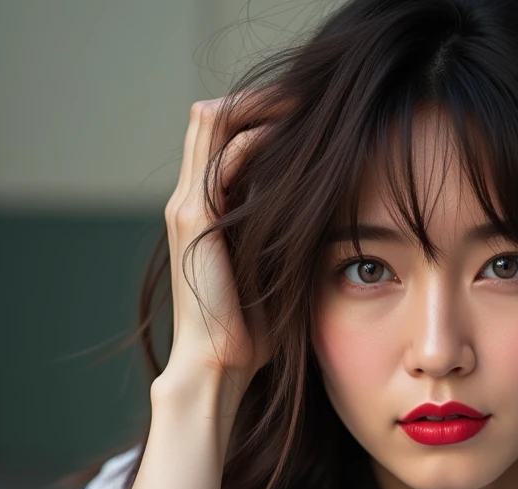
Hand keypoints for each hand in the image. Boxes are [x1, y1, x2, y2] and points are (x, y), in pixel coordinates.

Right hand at [161, 89, 287, 392]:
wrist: (219, 366)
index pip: (225, 137)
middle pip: (215, 117)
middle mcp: (190, 200)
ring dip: (258, 105)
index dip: (263, 115)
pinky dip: (257, 138)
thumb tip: (330, 216)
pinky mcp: (194, 220)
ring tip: (302, 100)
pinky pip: (222, 158)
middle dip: (262, 99)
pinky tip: (292, 136)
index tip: (311, 113)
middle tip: (309, 94)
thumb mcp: (274, 271)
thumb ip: (285, 237)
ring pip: (212, 122)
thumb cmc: (253, 330)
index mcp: (206, 210)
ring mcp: (187, 206)